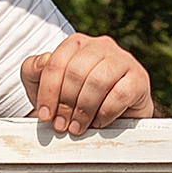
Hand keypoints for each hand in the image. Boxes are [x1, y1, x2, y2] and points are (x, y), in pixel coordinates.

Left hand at [20, 33, 153, 139]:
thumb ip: (32, 72)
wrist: (110, 125)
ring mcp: (123, 60)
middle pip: (76, 71)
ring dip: (84, 109)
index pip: (56, 62)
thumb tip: (41, 61)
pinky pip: (120, 94)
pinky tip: (99, 123)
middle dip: (65, 103)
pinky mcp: (139, 78)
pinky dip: (105, 113)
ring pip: (98, 80)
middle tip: (61, 126)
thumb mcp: (45, 90)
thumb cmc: (75, 105)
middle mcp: (101, 46)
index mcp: (77, 44)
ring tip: (77, 128)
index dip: (47, 92)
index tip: (45, 116)